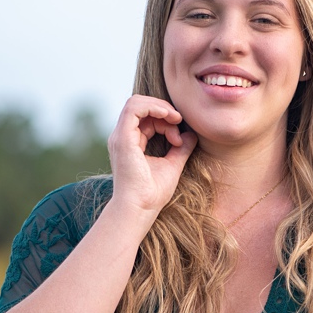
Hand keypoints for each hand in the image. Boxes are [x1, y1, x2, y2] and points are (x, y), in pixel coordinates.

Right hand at [107, 95, 196, 215]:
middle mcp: (122, 137)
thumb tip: (191, 135)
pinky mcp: (122, 139)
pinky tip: (168, 116)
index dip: (165, 121)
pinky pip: (134, 108)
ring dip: (159, 107)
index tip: (179, 138)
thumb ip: (180, 149)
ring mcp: (120, 137)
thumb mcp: (172, 165)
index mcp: (131, 142)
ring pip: (136, 103)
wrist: (140, 209)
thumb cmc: (152, 193)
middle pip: (141, 107)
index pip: (145, 118)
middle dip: (163, 110)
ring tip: (175, 120)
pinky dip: (153, 107)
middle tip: (178, 124)